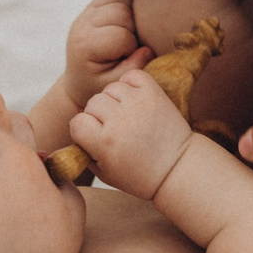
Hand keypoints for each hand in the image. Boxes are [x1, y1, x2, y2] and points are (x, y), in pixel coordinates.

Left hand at [62, 0, 151, 108]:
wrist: (81, 78)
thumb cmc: (100, 84)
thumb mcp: (117, 84)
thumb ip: (134, 68)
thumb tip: (147, 47)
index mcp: (85, 46)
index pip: (119, 35)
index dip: (132, 46)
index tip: (128, 57)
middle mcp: (82, 24)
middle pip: (120, 11)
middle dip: (134, 27)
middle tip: (133, 43)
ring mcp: (86, 12)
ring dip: (132, 10)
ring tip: (132, 30)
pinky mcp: (93, 5)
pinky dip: (127, 1)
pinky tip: (130, 19)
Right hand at [68, 69, 193, 200]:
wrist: (177, 168)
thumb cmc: (139, 175)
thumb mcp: (105, 173)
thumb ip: (85, 153)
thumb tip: (75, 134)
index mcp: (105, 142)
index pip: (77, 122)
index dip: (82, 130)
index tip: (94, 137)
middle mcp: (120, 120)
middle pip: (92, 103)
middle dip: (98, 116)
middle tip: (112, 128)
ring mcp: (138, 103)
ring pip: (110, 88)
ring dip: (113, 100)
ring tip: (124, 115)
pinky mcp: (153, 93)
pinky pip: (131, 76)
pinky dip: (129, 84)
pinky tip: (133, 100)